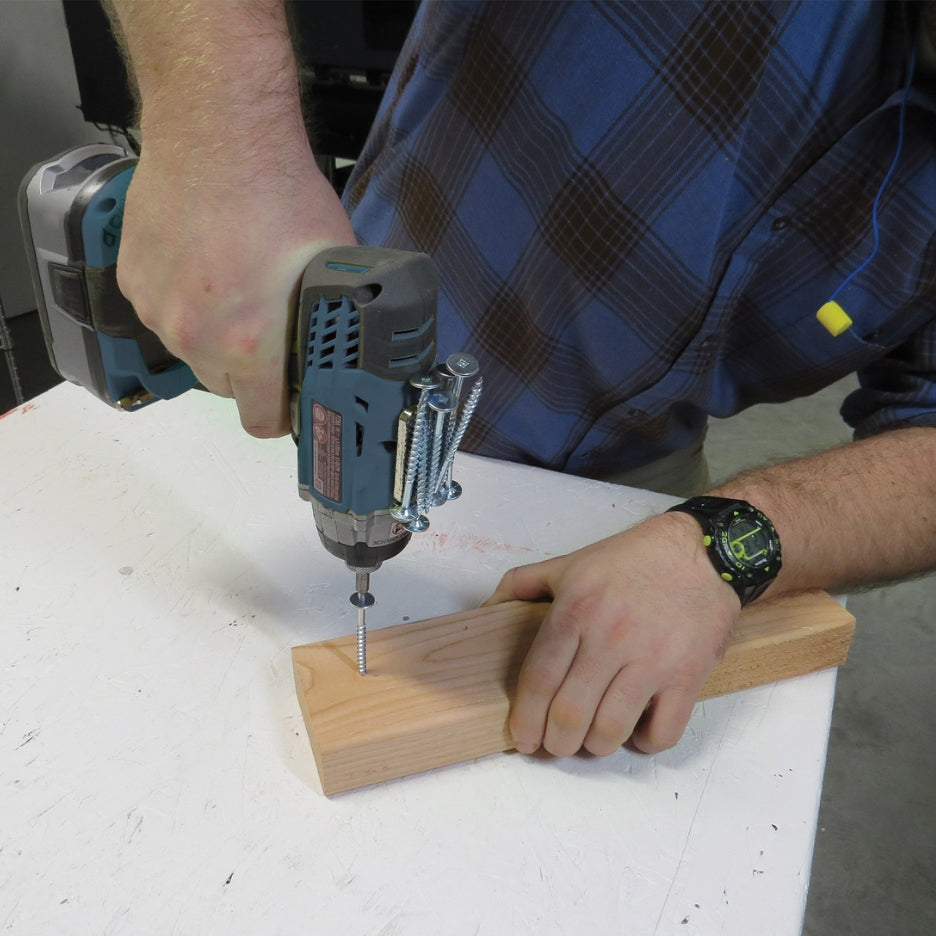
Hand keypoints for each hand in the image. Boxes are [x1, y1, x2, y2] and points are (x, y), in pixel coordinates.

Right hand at [116, 137, 354, 436]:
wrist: (218, 135)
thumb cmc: (282, 195)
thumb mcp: (333, 266)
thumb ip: (334, 321)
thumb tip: (349, 348)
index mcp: (250, 344)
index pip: (261, 421)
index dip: (282, 416)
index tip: (291, 399)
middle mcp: (196, 337)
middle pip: (227, 387)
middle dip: (251, 372)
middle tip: (270, 332)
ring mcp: (158, 310)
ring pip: (192, 351)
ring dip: (214, 338)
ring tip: (237, 290)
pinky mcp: (133, 282)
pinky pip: (163, 314)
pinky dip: (184, 304)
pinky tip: (206, 267)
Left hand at [484, 512, 740, 755]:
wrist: (704, 552)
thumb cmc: (633, 560)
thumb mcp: (571, 562)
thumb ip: (522, 583)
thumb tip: (487, 607)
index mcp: (576, 610)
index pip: (539, 679)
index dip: (526, 718)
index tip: (522, 737)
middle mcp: (610, 637)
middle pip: (569, 713)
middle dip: (556, 741)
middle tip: (556, 743)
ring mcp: (651, 659)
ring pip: (611, 729)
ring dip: (595, 746)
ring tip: (592, 739)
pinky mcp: (688, 676)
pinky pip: (662, 731)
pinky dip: (645, 743)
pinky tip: (637, 729)